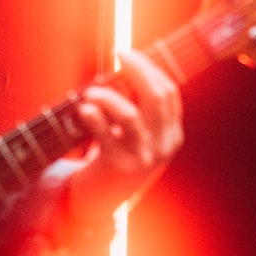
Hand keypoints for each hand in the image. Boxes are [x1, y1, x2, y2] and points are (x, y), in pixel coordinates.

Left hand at [69, 50, 183, 219]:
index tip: (128, 54)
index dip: (149, 68)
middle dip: (136, 70)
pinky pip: (106, 134)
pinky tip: (83, 109)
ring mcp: (143, 158)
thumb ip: (138, 108)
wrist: (101, 201)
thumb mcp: (137, 136)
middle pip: (157, 97)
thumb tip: (126, 68)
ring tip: (91, 93)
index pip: (170, 93)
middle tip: (117, 55)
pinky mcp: (119, 167)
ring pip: (131, 115)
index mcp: (172, 135)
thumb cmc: (114, 159)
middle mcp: (163, 146)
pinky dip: (92, 116)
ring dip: (108, 97)